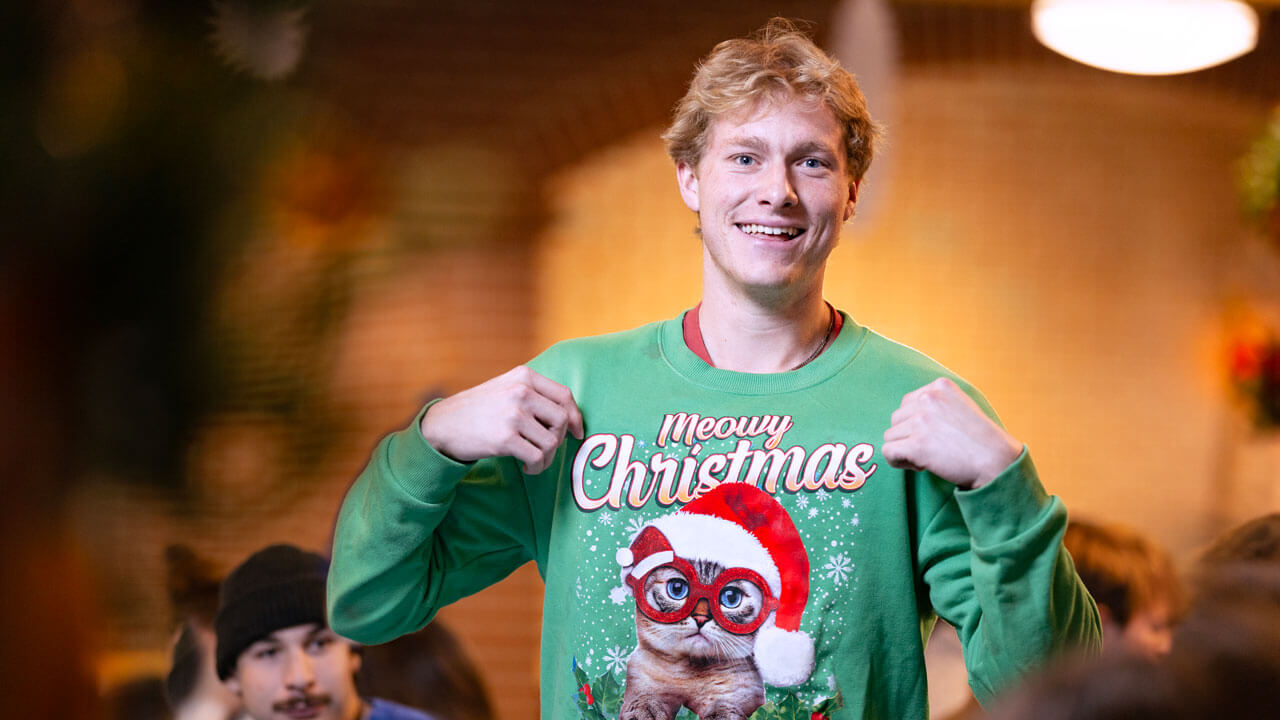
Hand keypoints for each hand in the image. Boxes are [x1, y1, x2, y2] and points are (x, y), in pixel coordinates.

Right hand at [420, 365, 584, 473]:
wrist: (442, 425)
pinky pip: (538, 457)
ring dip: (547, 458)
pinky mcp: (505, 438)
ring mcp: (513, 414)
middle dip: (559, 440)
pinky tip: (527, 468)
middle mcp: (521, 392)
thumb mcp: (505, 388)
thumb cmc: (478, 410)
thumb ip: (534, 394)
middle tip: (547, 451)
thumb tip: (571, 417)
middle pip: (561, 420)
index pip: (564, 395)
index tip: (577, 433)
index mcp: (524, 377)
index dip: (575, 417)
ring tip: (534, 462)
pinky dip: (537, 467)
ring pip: (552, 442)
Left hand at [882, 378, 1021, 489]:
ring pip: (891, 436)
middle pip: (897, 419)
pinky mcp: (916, 445)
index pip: (908, 403)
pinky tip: (919, 466)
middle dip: (909, 436)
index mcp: (939, 386)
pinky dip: (898, 462)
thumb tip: (908, 415)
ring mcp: (921, 421)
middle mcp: (928, 398)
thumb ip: (936, 404)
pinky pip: (888, 452)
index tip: (935, 435)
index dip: (916, 423)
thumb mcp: (961, 406)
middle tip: (932, 449)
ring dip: (905, 449)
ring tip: (929, 457)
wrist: (997, 462)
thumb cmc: (981, 440)